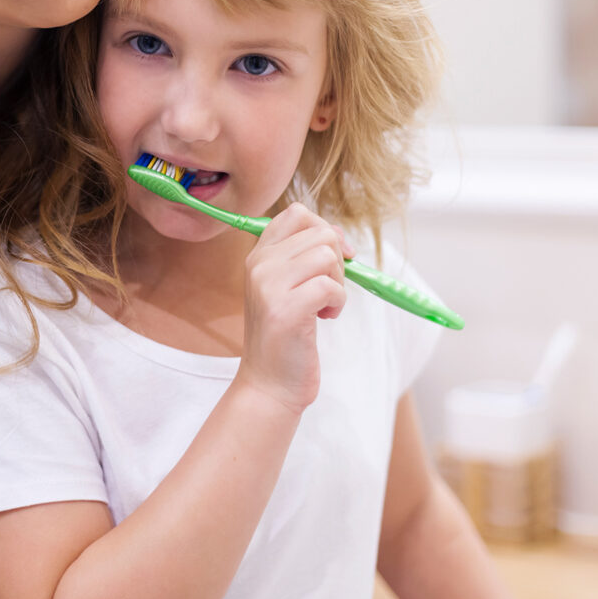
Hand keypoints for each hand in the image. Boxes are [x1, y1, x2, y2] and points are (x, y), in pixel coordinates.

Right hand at [236, 203, 351, 415]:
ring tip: (324, 306)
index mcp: (258, 255)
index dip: (325, 229)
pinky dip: (338, 303)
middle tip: (327, 292)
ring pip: (327, 255)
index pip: (297, 214)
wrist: (269, 384)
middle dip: (338, 262)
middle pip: (321, 233)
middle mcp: (259, 265)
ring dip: (339, 282)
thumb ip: (304, 257)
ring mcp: (269, 286)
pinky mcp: (285, 309)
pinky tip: (325, 318)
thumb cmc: (285, 337)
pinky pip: (331, 286)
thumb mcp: (286, 288)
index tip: (335, 258)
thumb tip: (339, 237)